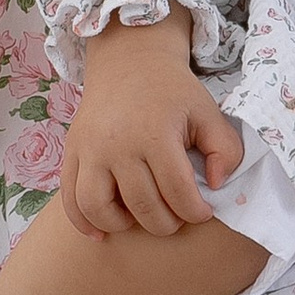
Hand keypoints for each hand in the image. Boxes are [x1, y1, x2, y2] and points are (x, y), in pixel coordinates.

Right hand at [63, 16, 243, 237]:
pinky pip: (69, 198)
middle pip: (141, 205)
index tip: (204, 211)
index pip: (177, 191)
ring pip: (97, 207)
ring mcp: (89, 149)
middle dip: (166, 223)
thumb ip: (225, 149)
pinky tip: (102, 233)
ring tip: (141, 218)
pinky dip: (82, 222)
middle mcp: (117, 143)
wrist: (129, 61)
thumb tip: (217, 185)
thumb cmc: (172, 92)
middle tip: (177, 216)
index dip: (196, 212)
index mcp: (154, 133)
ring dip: (123, 225)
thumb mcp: (208, 112)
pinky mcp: (72, 152)